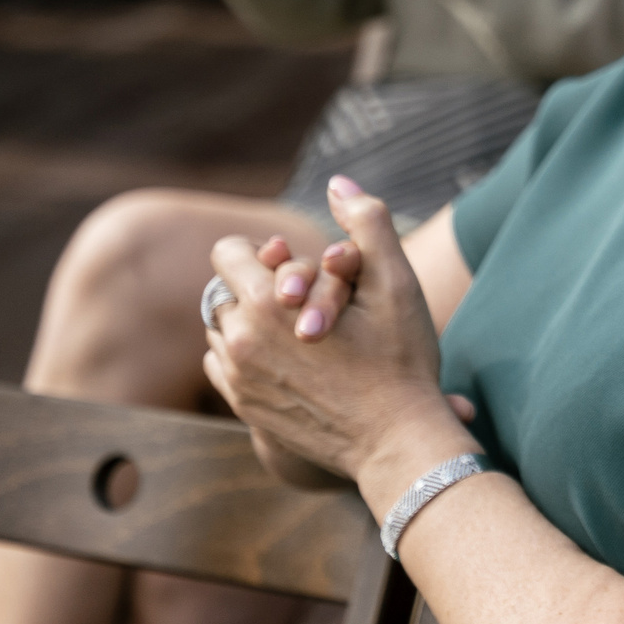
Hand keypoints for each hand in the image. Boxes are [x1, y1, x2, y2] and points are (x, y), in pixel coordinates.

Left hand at [204, 177, 464, 482]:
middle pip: (224, 289)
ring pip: (222, 327)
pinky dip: (245, 354)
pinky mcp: (243, 407)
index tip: (294, 266)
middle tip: (303, 299)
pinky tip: (287, 359)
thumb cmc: (401, 360)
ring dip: (250, 321)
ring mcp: (237, 378)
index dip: (262, 251)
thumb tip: (338, 181)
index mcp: (268, 302)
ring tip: (296, 330)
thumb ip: (366, 221)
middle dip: (258, 287)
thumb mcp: (397, 282)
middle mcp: (240, 340)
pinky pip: (222, 363)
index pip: (228, 252)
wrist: (397, 442)